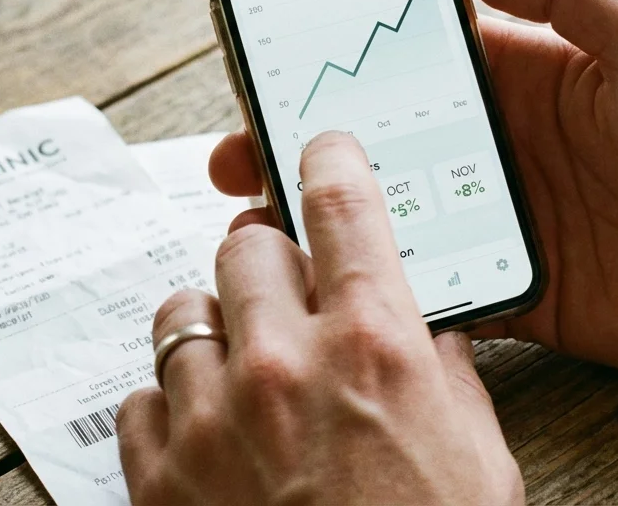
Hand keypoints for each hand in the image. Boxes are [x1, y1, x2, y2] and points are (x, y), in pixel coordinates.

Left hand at [118, 133, 522, 505]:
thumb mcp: (477, 453)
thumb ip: (441, 366)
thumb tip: (414, 317)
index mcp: (377, 346)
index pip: (341, 204)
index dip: (327, 157)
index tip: (317, 144)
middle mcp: (285, 364)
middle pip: (246, 248)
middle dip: (267, 263)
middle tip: (285, 293)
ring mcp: (212, 419)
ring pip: (181, 314)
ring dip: (213, 332)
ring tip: (242, 372)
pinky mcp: (158, 475)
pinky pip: (141, 397)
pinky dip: (170, 408)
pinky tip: (208, 437)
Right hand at [208, 0, 617, 378]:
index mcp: (524, 80)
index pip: (414, 61)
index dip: (345, 59)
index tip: (280, 59)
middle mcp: (503, 149)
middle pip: (383, 142)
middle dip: (307, 145)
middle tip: (239, 154)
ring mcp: (506, 220)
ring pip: (393, 217)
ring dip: (328, 218)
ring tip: (261, 221)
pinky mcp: (519, 289)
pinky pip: (437, 287)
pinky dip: (384, 287)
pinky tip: (332, 286)